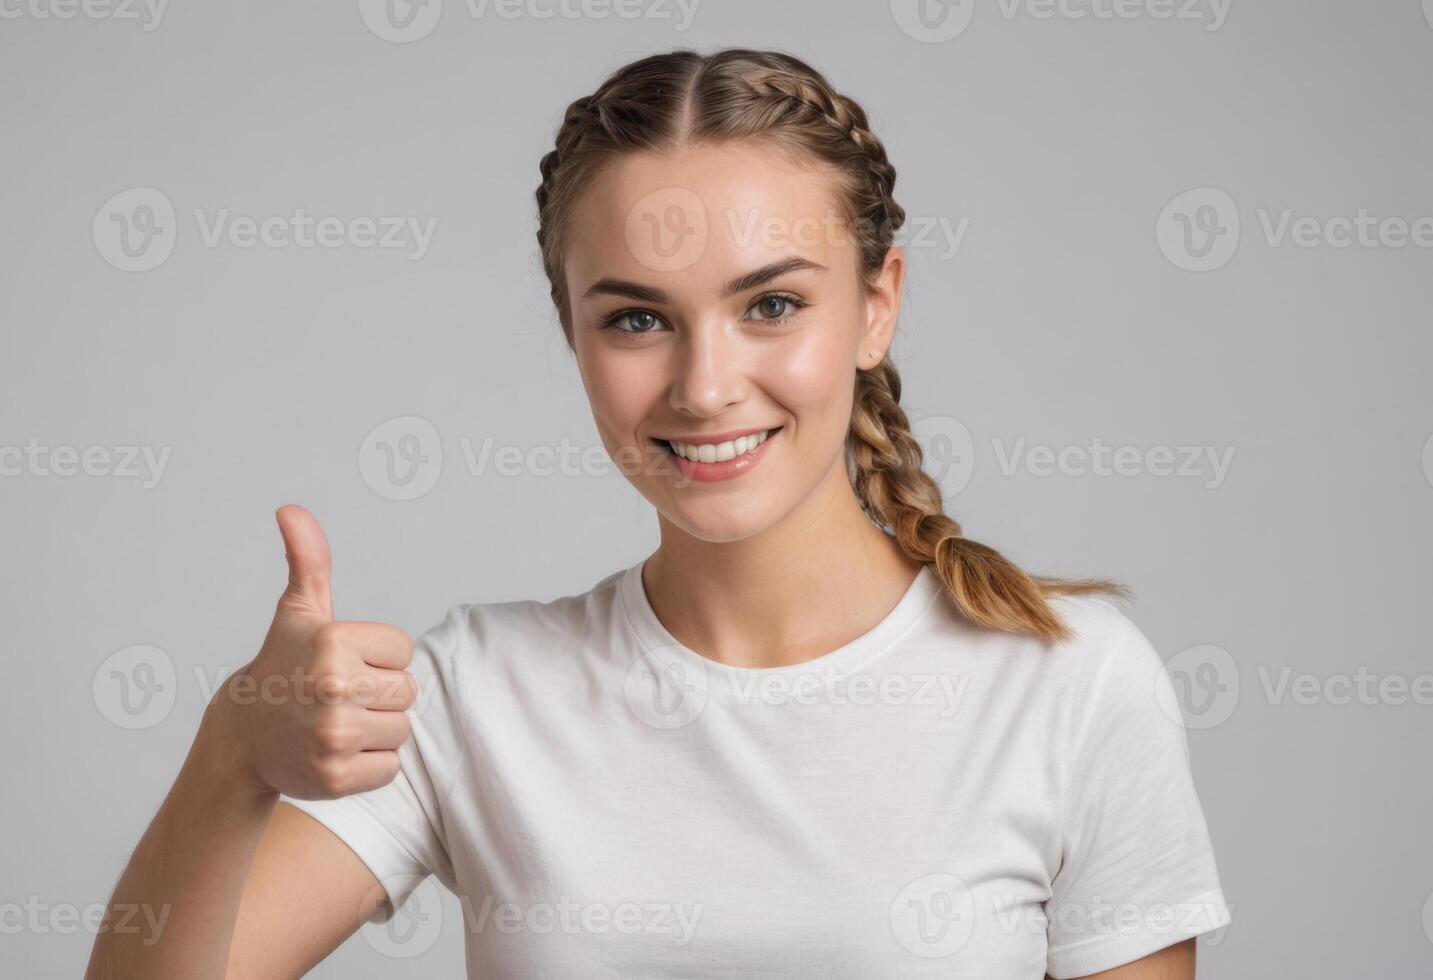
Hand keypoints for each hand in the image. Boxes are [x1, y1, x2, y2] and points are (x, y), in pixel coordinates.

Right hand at [204, 504, 417, 799]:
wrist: (243, 739)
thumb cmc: (283, 667)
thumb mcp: (298, 611)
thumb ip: (308, 559)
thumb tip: (291, 509)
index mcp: (333, 641)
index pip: (403, 650)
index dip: (378, 657)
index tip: (341, 663)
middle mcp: (333, 688)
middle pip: (406, 691)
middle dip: (379, 694)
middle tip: (337, 697)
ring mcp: (333, 736)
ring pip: (401, 729)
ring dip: (376, 730)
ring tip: (334, 723)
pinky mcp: (336, 777)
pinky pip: (389, 767)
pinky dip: (369, 765)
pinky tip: (334, 753)